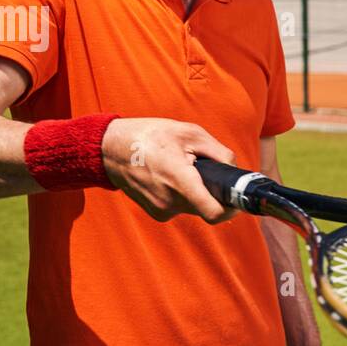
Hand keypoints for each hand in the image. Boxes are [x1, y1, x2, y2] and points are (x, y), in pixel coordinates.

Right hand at [101, 118, 236, 222]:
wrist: (110, 148)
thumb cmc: (151, 136)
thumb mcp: (191, 133)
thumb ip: (219, 152)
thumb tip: (235, 169)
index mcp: (180, 181)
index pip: (214, 212)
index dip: (231, 209)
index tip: (236, 200)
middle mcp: (170, 201)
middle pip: (207, 207)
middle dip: (212, 192)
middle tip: (205, 171)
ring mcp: (161, 209)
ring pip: (194, 206)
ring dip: (196, 191)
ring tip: (182, 168)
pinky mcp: (156, 212)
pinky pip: (180, 206)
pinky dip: (182, 194)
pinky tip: (170, 176)